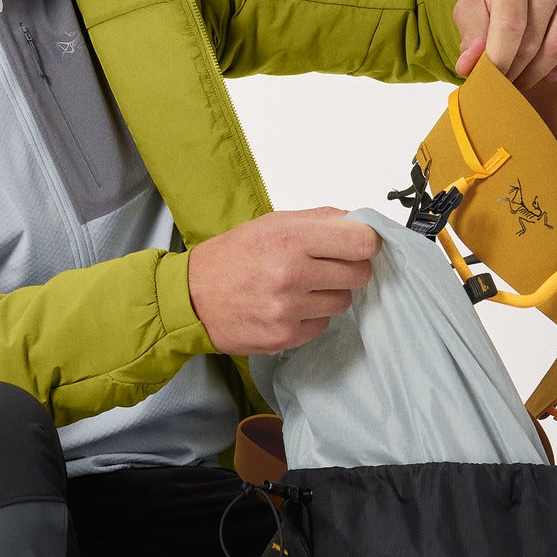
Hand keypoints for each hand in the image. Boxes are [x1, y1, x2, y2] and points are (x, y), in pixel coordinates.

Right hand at [186, 208, 377, 355]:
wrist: (191, 298)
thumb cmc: (231, 258)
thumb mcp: (272, 223)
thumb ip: (319, 220)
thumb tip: (360, 223)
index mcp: (291, 238)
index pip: (362, 242)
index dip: (365, 243)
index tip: (358, 245)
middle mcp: (292, 274)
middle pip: (359, 274)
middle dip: (349, 268)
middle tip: (326, 266)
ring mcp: (289, 309)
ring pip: (343, 302)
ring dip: (330, 293)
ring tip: (301, 287)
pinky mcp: (285, 337)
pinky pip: (322, 324)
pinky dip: (311, 316)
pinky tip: (288, 307)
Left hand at [453, 0, 556, 89]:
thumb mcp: (470, 2)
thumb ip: (471, 35)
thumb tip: (470, 67)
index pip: (509, 27)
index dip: (497, 62)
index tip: (485, 80)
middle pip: (532, 42)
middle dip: (512, 72)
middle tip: (498, 83)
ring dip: (536, 74)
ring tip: (517, 79)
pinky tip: (551, 74)